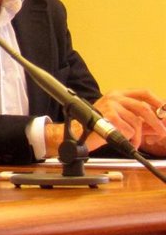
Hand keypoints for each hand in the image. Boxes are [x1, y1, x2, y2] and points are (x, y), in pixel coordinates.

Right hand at [47, 89, 165, 155]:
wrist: (77, 134)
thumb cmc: (95, 127)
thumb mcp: (119, 119)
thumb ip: (139, 120)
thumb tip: (159, 123)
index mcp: (117, 94)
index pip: (144, 92)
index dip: (158, 101)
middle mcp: (114, 97)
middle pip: (144, 107)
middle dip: (156, 122)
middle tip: (162, 132)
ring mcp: (111, 105)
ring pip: (137, 122)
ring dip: (139, 136)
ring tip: (134, 142)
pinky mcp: (109, 116)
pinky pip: (129, 129)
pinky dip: (130, 139)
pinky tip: (125, 141)